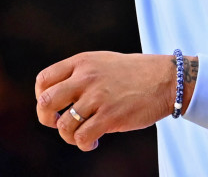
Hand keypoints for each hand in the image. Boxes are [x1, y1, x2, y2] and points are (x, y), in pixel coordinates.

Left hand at [34, 51, 188, 151]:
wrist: (165, 79)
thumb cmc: (133, 74)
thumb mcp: (101, 63)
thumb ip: (80, 74)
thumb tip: (58, 97)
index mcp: (81, 62)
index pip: (44, 79)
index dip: (41, 97)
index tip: (54, 106)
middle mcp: (86, 77)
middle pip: (46, 101)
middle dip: (46, 118)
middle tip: (58, 123)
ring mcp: (98, 97)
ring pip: (64, 124)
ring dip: (68, 136)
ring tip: (81, 136)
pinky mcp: (110, 116)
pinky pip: (83, 137)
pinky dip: (83, 144)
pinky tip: (93, 142)